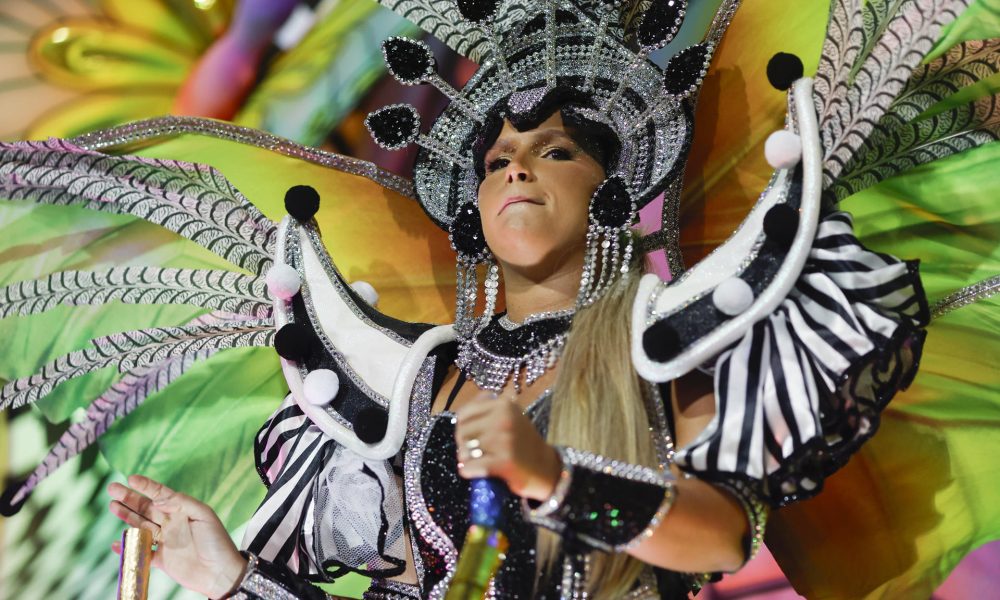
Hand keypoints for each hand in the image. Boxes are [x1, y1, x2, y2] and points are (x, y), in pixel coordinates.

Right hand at [108, 475, 246, 598]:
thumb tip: (158, 498)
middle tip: (112, 488)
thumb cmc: (217, 541)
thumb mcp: (204, 515)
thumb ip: (181, 503)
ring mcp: (165, 541)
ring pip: (140, 526)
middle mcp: (172, 523)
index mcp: (183, 510)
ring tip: (112, 506)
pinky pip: (140, 552)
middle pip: (146, 508)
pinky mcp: (161, 560)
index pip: (161, 494)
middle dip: (129, 498)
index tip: (131, 478)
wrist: (220, 573)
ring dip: (126, 517)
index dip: (146, 486)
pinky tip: (116, 543)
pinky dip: (127, 548)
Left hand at [453, 389, 561, 500]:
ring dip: (467, 460)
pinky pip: (470, 467)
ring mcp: (504, 440)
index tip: (471, 436)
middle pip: (462, 432)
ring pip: (464, 451)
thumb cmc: (524, 442)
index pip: (464, 414)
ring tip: (479, 461)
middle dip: (464, 445)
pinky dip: (469, 471)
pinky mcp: (504, 462)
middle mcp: (503, 418)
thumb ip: (488, 408)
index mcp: (503, 405)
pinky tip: (478, 472)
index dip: (462, 428)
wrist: (547, 467)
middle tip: (475, 452)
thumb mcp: (511, 416)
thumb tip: (461, 413)